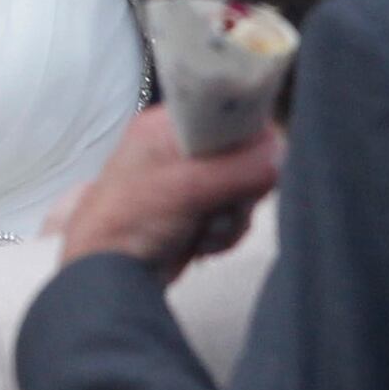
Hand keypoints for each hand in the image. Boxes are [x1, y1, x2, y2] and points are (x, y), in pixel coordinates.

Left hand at [59, 108, 283, 275]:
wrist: (108, 277)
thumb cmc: (130, 220)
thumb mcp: (186, 187)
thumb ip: (239, 168)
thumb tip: (281, 151)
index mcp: (167, 125)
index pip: (226, 112)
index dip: (246, 136)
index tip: (252, 161)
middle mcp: (180, 147)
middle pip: (244, 153)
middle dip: (240, 188)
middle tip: (221, 203)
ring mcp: (190, 181)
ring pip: (244, 188)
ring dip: (231, 216)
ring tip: (203, 229)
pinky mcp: (198, 211)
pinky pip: (235, 214)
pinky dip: (224, 233)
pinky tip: (202, 243)